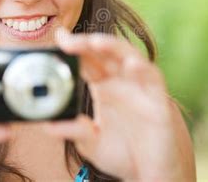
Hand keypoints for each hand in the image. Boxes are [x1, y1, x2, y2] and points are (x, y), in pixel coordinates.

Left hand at [42, 28, 195, 180]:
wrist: (153, 173)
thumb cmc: (124, 154)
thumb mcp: (91, 143)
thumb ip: (74, 131)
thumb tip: (48, 125)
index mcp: (103, 86)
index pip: (87, 60)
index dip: (73, 47)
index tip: (57, 38)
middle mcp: (121, 81)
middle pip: (104, 52)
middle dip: (86, 43)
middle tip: (66, 40)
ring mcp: (140, 86)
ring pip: (128, 56)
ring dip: (113, 47)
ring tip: (95, 42)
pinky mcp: (159, 98)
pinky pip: (153, 77)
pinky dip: (143, 69)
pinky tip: (131, 65)